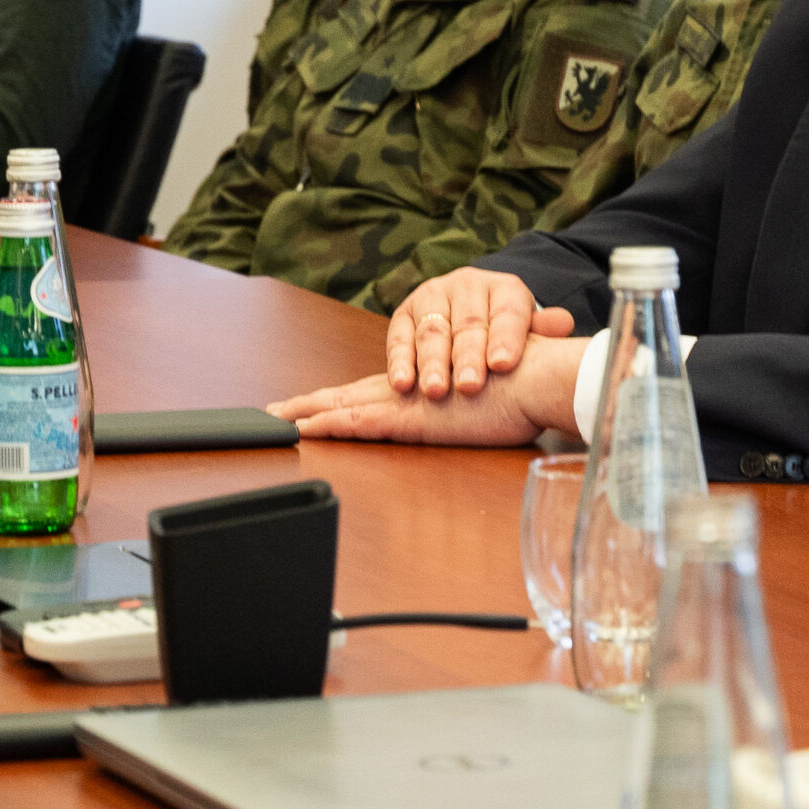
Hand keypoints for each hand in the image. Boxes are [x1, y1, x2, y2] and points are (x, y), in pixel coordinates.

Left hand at [271, 334, 589, 444]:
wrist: (538, 378)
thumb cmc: (526, 387)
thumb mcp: (494, 400)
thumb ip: (482, 401)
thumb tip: (488, 406)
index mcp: (423, 387)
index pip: (371, 392)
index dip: (339, 398)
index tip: (312, 405)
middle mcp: (408, 391)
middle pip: (346, 395)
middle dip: (308, 404)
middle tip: (271, 412)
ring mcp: (405, 402)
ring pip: (342, 405)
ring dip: (305, 413)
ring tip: (271, 421)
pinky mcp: (410, 418)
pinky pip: (357, 422)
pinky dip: (327, 424)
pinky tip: (302, 429)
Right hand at [386, 268, 575, 397]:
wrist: (474, 315)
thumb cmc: (507, 335)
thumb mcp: (529, 332)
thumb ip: (543, 331)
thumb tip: (563, 322)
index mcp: (505, 289)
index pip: (508, 312)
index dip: (506, 338)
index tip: (503, 365)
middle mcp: (467, 285)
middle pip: (468, 325)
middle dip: (468, 358)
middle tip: (470, 387)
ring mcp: (433, 296)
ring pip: (433, 331)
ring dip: (432, 364)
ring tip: (435, 391)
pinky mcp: (405, 313)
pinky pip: (400, 337)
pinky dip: (400, 362)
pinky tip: (403, 384)